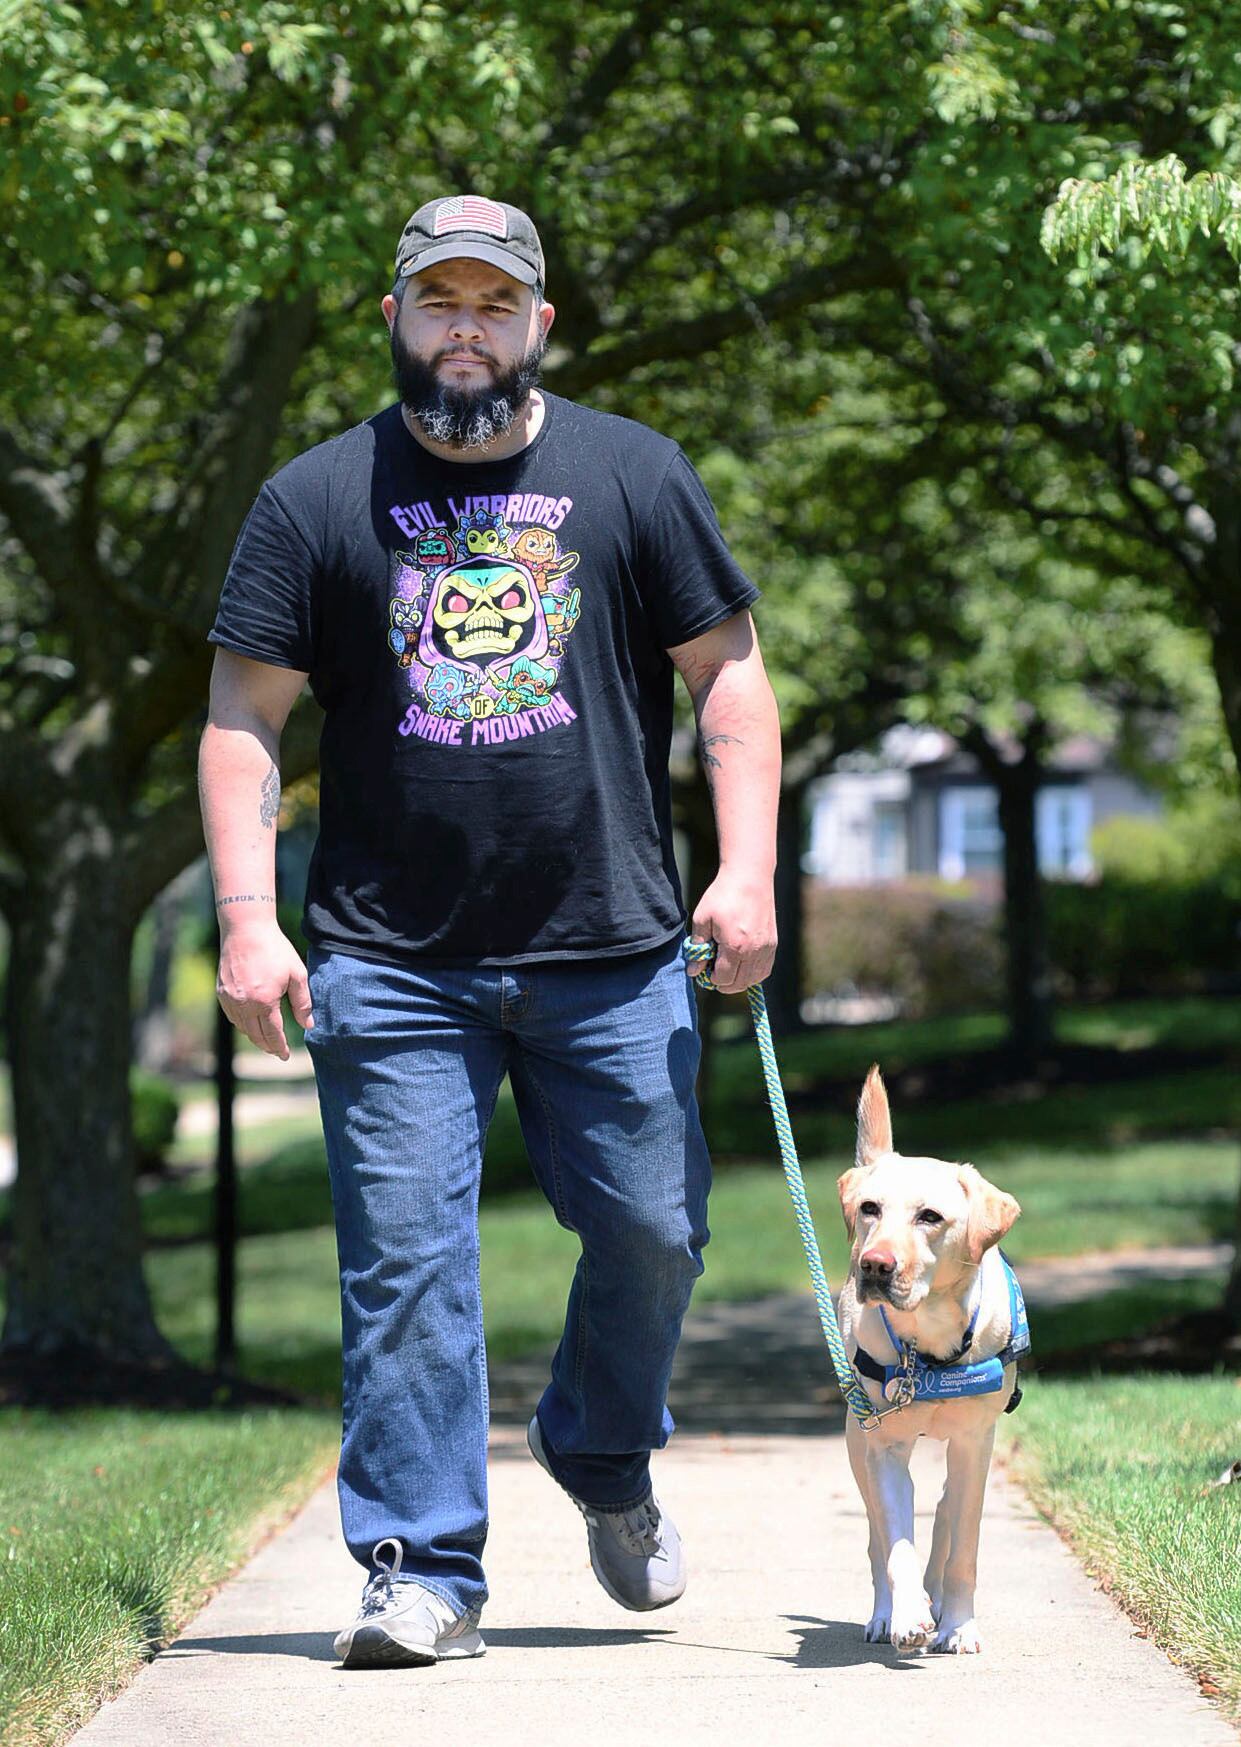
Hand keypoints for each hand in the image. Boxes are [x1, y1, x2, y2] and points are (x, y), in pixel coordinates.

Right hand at [216, 923, 312, 1059]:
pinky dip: (243, 1024)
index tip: (285, 1056)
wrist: (245, 929)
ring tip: (266, 1039)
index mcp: (264, 1001)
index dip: (280, 1047)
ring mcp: (230, 999)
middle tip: (277, 1051)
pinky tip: (251, 1023)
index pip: (273, 1034)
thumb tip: (308, 1025)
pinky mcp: (221, 992)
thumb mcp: (296, 974)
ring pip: (243, 1028)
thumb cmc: (275, 950)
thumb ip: (302, 1003)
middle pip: (256, 1035)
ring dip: (255, 1036)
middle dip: (268, 1046)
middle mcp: (244, 1004)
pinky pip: (232, 1016)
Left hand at [688, 870, 776, 994]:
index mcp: (735, 946)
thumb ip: (698, 947)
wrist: (750, 877)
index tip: (704, 969)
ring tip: (727, 967)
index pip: (723, 979)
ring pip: (753, 980)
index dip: (710, 978)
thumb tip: (694, 972)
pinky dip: (752, 974)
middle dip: (723, 983)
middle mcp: (754, 951)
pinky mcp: (773, 944)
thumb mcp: (702, 918)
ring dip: (739, 980)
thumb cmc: (722, 895)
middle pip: (739, 984)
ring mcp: (766, 948)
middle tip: (713, 971)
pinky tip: (741, 964)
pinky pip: (764, 970)